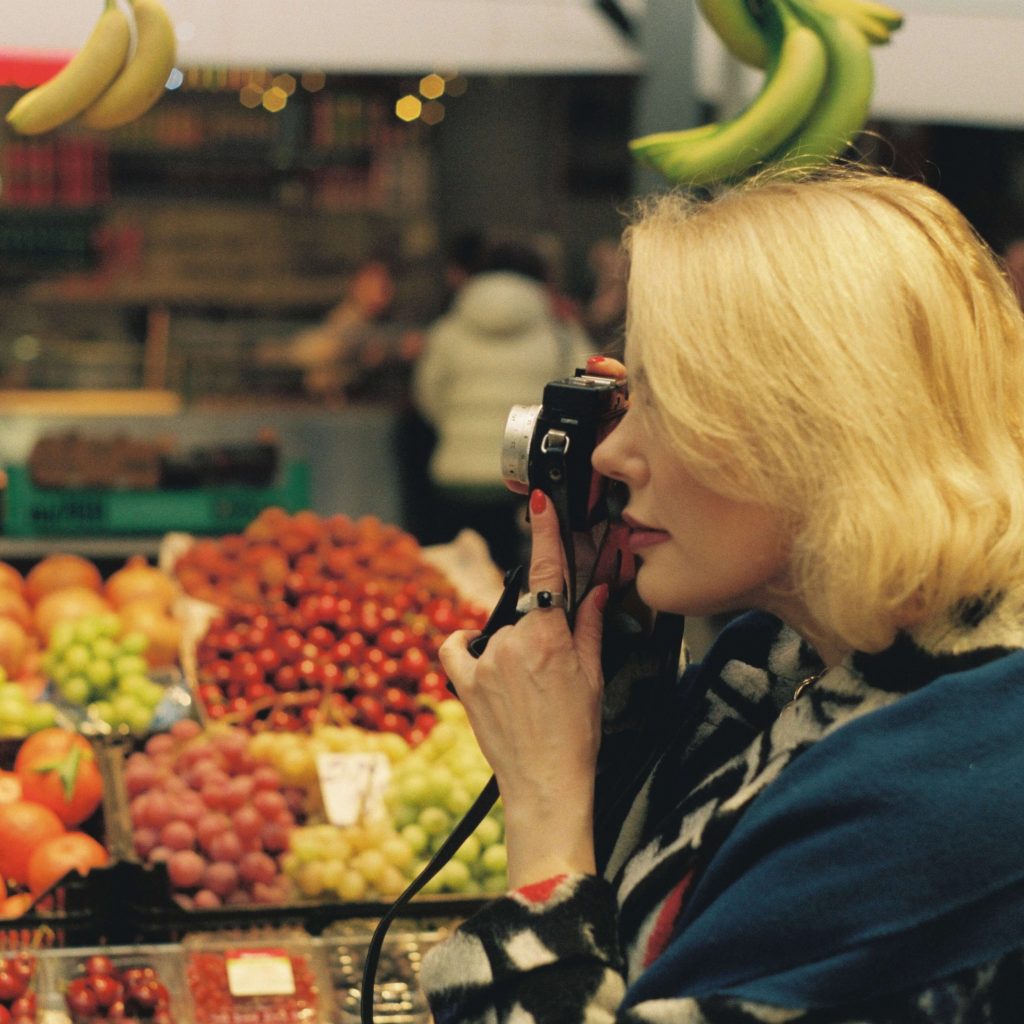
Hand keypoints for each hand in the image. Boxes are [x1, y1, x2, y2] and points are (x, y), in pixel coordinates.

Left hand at [439, 489, 607, 886]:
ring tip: (526, 688)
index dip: (545, 531)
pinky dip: (467, 645)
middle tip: (551, 666)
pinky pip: (456, 646)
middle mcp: (511, 642)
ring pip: (497, 630)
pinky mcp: (464, 682)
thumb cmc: (576, 736)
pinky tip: (482, 658)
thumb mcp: (592, 676)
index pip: (547, 571)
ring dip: (511, 646)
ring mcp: (484, 661)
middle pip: (524, 610)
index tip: (540, 501)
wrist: (545, 784)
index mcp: (548, 636)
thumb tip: (597, 592)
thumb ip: (591, 627)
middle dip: (538, 627)